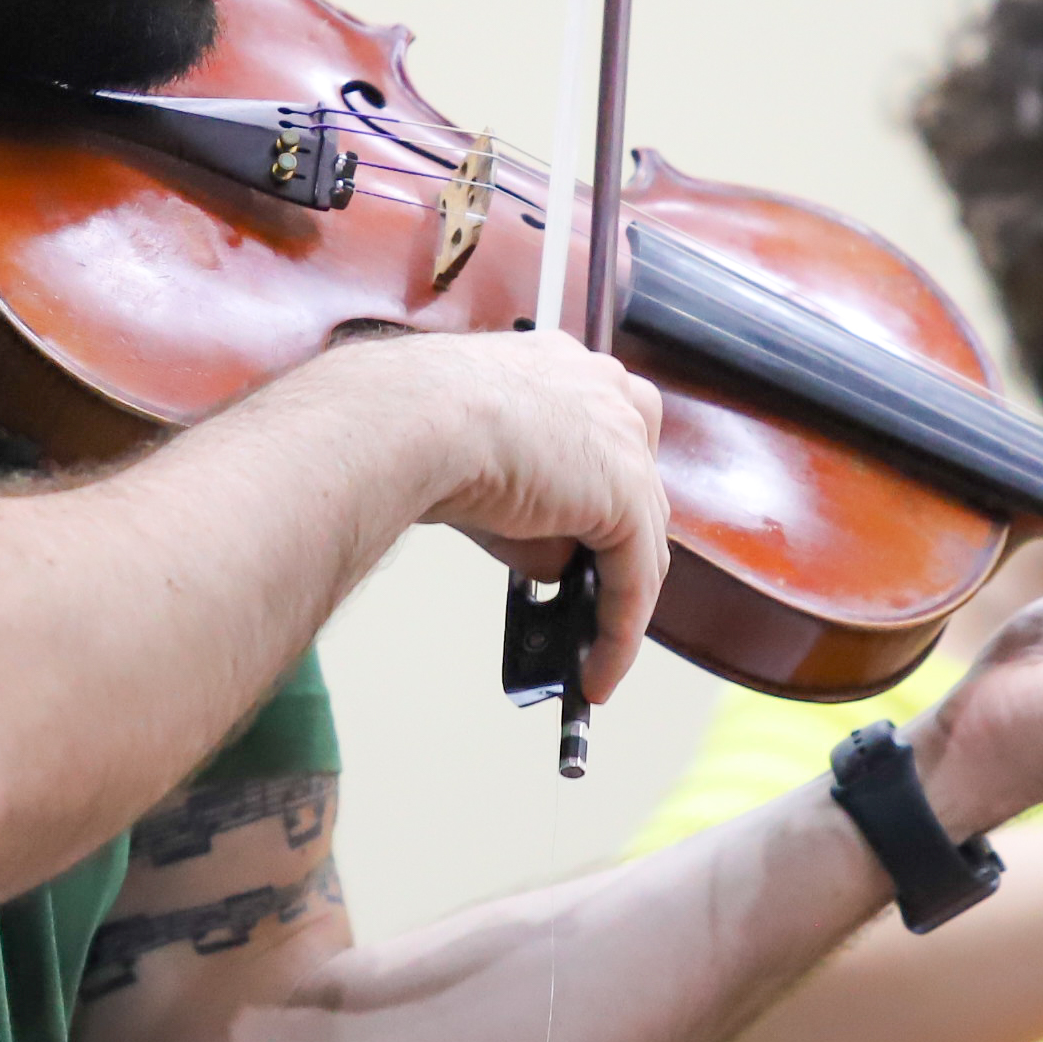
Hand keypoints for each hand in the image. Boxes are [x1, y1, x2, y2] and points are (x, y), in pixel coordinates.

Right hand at [342, 330, 670, 702]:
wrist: (403, 419)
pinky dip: (617, 636)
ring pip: (638, 541)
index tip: (583, 545)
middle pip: (635, 490)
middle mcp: (606, 391)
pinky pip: (633, 582)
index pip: (608, 441)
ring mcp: (622, 439)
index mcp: (565, 368)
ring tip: (590, 660)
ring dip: (617, 608)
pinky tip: (596, 674)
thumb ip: (532, 515)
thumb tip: (559, 570)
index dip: (600, 501)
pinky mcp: (625, 494)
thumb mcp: (483, 473)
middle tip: (588, 612)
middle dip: (614, 557)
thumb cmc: (411, 429)